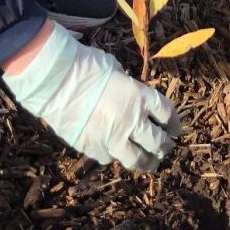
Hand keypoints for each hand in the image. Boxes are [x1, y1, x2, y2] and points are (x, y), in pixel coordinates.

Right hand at [2, 22, 180, 169]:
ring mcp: (113, 138)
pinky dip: (114, 156)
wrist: (54, 81)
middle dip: (164, 146)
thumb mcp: (115, 70)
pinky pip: (111, 158)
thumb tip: (131, 93)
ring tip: (148, 163)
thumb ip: (128, 86)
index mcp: (140, 97)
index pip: (167, 114)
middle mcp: (132, 121)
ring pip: (138, 160)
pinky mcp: (94, 149)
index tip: (175, 129)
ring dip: (147, 162)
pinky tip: (114, 152)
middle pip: (158, 142)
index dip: (174, 124)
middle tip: (164, 148)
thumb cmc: (83, 65)